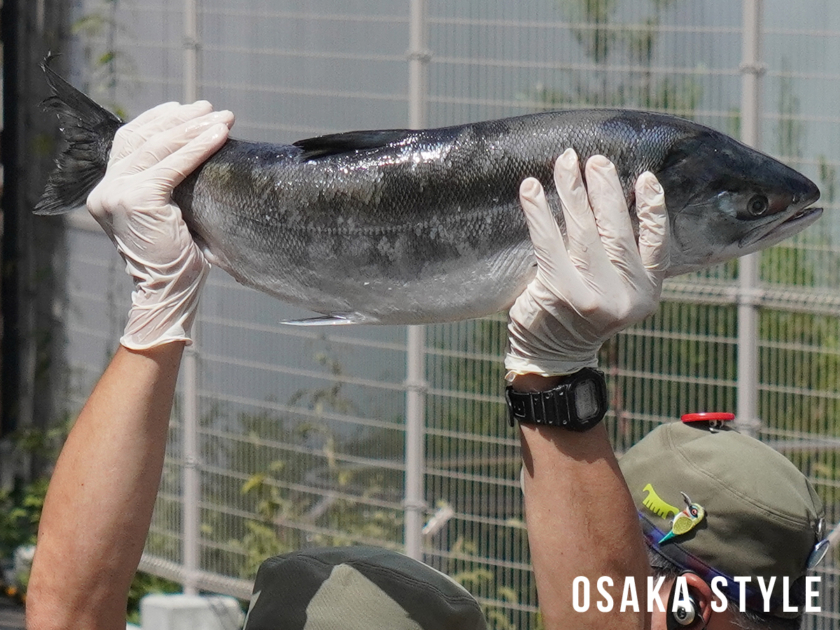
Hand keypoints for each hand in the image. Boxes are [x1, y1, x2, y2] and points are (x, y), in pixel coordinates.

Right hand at [87, 101, 233, 348]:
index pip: (130, 142)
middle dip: (181, 120)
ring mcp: (116, 193)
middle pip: (143, 138)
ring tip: (222, 118)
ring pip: (158, 147)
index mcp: (109, 190)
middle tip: (212, 108)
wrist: (168, 293)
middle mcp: (106, 189)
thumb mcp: (168, 214)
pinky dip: (198, 148)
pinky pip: (172, 166)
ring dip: (193, 128)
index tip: (185, 108)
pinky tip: (219, 136)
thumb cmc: (177, 260)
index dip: (157, 120)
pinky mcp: (136, 199)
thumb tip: (200, 149)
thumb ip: (169, 186)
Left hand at [505, 148, 667, 377]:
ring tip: (565, 162)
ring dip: (572, 191)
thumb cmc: (581, 316)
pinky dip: (538, 211)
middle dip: (605, 190)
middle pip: (617, 231)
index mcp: (646, 293)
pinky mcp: (561, 293)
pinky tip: (530, 188)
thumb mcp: (615, 293)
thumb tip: (609, 198)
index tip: (646, 178)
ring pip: (583, 231)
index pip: (657, 244)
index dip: (653, 209)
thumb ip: (620, 260)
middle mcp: (625, 296)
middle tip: (596, 160)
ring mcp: (594, 296)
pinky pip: (548, 242)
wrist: (553, 357)